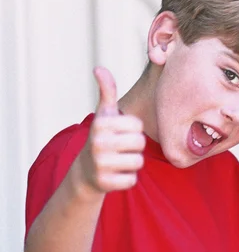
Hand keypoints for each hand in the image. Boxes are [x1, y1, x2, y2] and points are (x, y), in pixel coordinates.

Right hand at [79, 67, 144, 193]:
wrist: (85, 171)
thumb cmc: (102, 137)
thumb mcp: (104, 114)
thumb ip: (107, 91)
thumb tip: (98, 68)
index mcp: (101, 123)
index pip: (137, 125)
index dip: (133, 130)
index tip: (119, 133)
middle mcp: (97, 142)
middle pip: (140, 143)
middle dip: (134, 147)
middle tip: (120, 149)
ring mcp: (99, 164)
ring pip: (138, 162)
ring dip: (132, 163)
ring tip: (118, 161)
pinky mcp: (104, 183)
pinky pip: (132, 180)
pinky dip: (127, 179)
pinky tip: (115, 174)